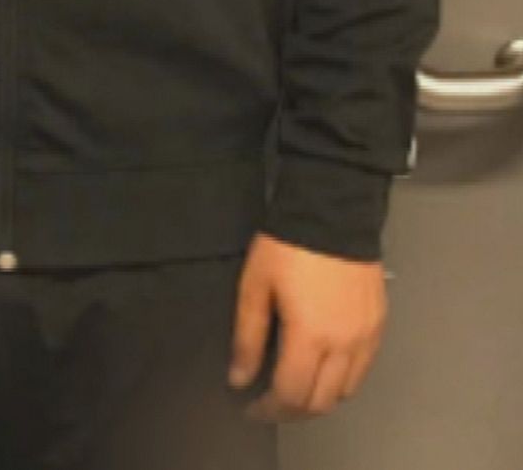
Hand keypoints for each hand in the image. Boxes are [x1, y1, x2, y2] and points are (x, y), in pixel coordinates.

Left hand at [229, 234, 386, 421]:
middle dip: (292, 411)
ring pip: (345, 392)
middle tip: (271, 404)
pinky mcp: (378, 323)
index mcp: (310, 336)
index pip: (291, 396)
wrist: (331, 207)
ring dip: (319, 398)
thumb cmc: (289, 243)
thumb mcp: (255, 286)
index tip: (252, 407)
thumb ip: (247, 337)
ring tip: (296, 387)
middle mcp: (344, 344)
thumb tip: (239, 377)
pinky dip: (343, 379)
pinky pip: (363, 369)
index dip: (268, 410)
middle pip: (320, 402)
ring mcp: (365, 335)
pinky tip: (324, 367)